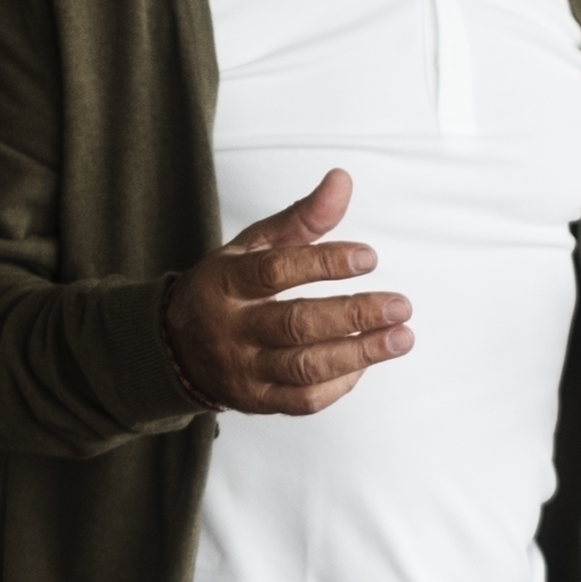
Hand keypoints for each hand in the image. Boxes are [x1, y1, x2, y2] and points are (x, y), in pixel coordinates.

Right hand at [163, 172, 411, 416]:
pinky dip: (341, 383)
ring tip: (402, 337)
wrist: (178, 350)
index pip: (276, 271)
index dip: (325, 263)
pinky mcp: (258, 402)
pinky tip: (367, 362)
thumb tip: (342, 179)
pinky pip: (305, 400)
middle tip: (400, 305)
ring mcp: (244, 369)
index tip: (369, 257)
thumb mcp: (253, 246)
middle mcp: (232, 328)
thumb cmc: (227, 288)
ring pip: (305, 367)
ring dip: (359, 354)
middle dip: (354, 316)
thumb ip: (301, 218)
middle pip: (295, 324)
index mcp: (225, 281)